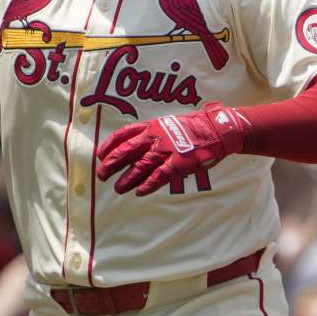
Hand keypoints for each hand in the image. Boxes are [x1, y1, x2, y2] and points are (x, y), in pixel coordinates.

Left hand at [97, 103, 247, 195]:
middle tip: (102, 175)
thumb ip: (150, 133)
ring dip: (127, 178)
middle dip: (111, 164)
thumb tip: (132, 143)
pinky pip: (160, 175)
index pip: (123, 135)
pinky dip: (149, 184)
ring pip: (140, 165)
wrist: (216, 129)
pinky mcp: (179, 162)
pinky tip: (140, 191)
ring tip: (118, 188)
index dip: (109, 146)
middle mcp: (155, 137)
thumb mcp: (166, 123)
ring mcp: (167, 149)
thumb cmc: (191, 127)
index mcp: (150, 126)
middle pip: (126, 151)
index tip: (99, 156)